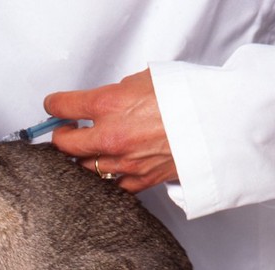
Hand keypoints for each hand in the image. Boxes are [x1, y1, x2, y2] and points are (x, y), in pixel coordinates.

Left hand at [43, 69, 176, 192]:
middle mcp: (110, 136)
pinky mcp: (139, 180)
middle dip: (60, 137)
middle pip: (63, 144)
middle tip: (64, 131)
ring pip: (82, 168)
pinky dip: (105, 178)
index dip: (53, 105)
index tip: (53, 106)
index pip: (62, 106)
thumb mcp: (145, 80)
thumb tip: (103, 102)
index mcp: (108, 104)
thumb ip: (117, 93)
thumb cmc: (189, 97)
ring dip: (80, 158)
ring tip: (86, 150)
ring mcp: (123, 161)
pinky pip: (110, 185)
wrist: (220, 122)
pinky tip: (107, 169)